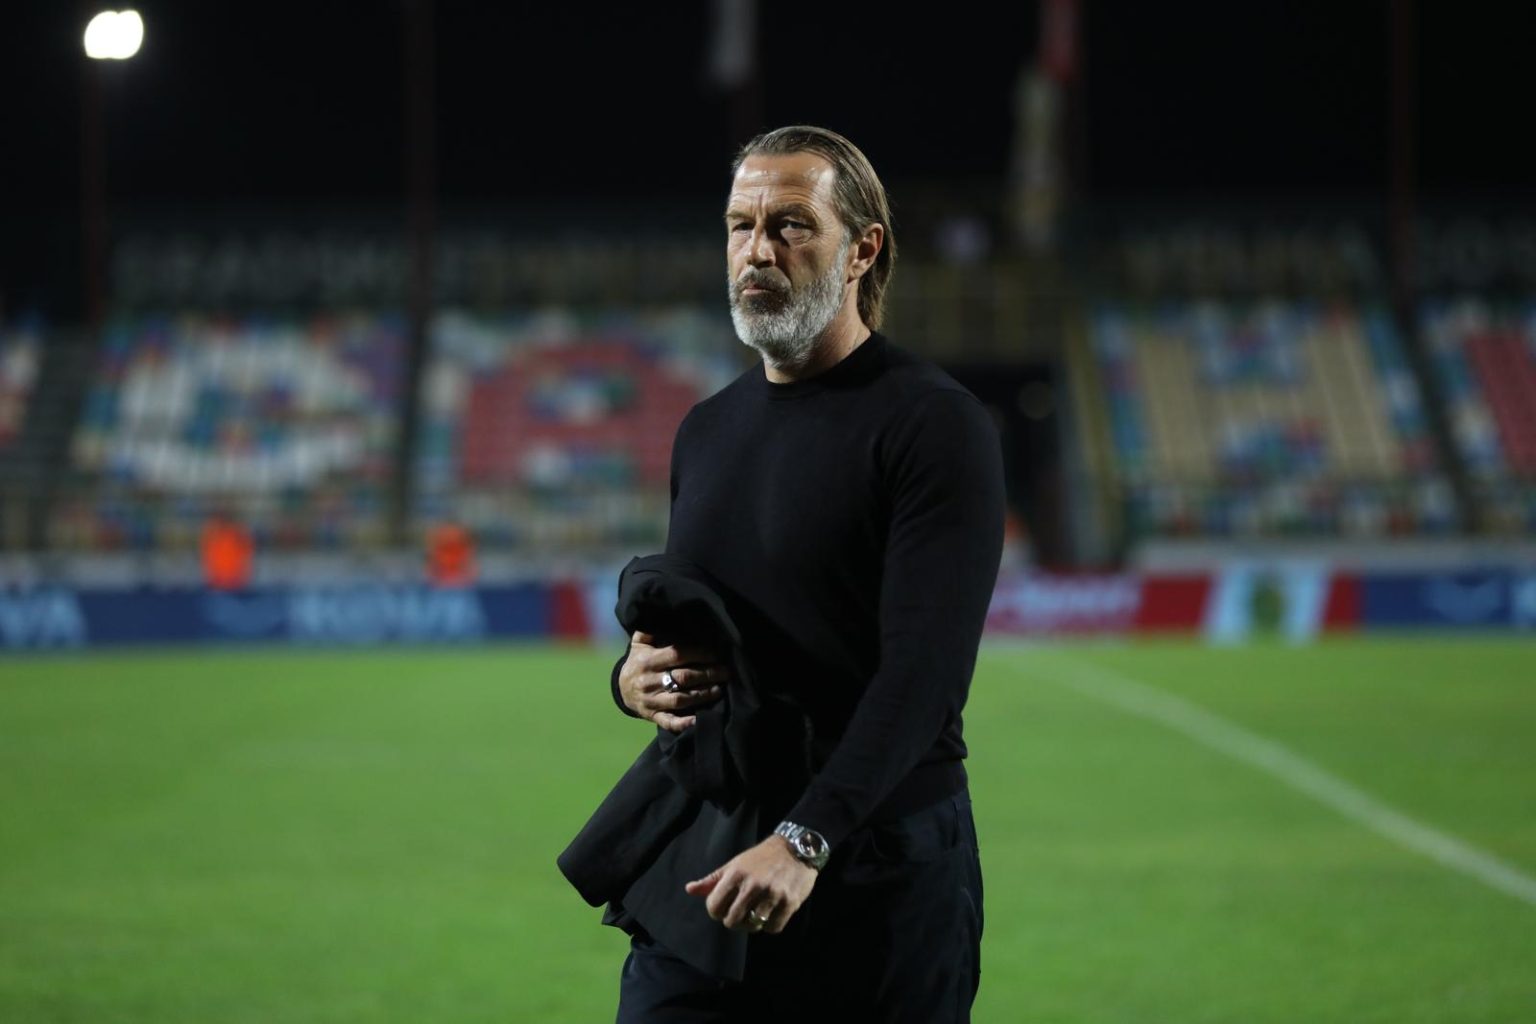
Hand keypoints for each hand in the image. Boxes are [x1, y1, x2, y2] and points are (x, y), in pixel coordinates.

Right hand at [618, 630, 730, 732]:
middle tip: (726, 671)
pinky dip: (683, 723)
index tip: (716, 653)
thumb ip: (650, 630)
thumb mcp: (639, 644)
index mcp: (647, 661)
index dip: (698, 653)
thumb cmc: (638, 662)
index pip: (677, 655)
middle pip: (683, 678)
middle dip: (708, 674)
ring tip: (719, 689)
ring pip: (680, 700)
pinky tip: (698, 720)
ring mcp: (651, 701)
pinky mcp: (653, 716)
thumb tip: (665, 614)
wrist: (620, 689)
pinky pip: (669, 722)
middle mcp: (649, 681)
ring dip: (702, 695)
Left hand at [684, 836, 817, 933]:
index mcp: (736, 874)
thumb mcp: (735, 864)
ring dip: (753, 924)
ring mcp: (772, 894)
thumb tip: (689, 889)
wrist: (797, 848)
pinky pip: (773, 928)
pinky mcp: (789, 902)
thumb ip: (712, 880)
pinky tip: (771, 915)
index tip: (723, 909)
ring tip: (756, 914)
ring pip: (753, 926)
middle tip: (740, 915)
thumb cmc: (761, 858)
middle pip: (732, 920)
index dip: (716, 912)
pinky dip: (770, 926)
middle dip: (733, 921)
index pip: (714, 907)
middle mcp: (753, 884)